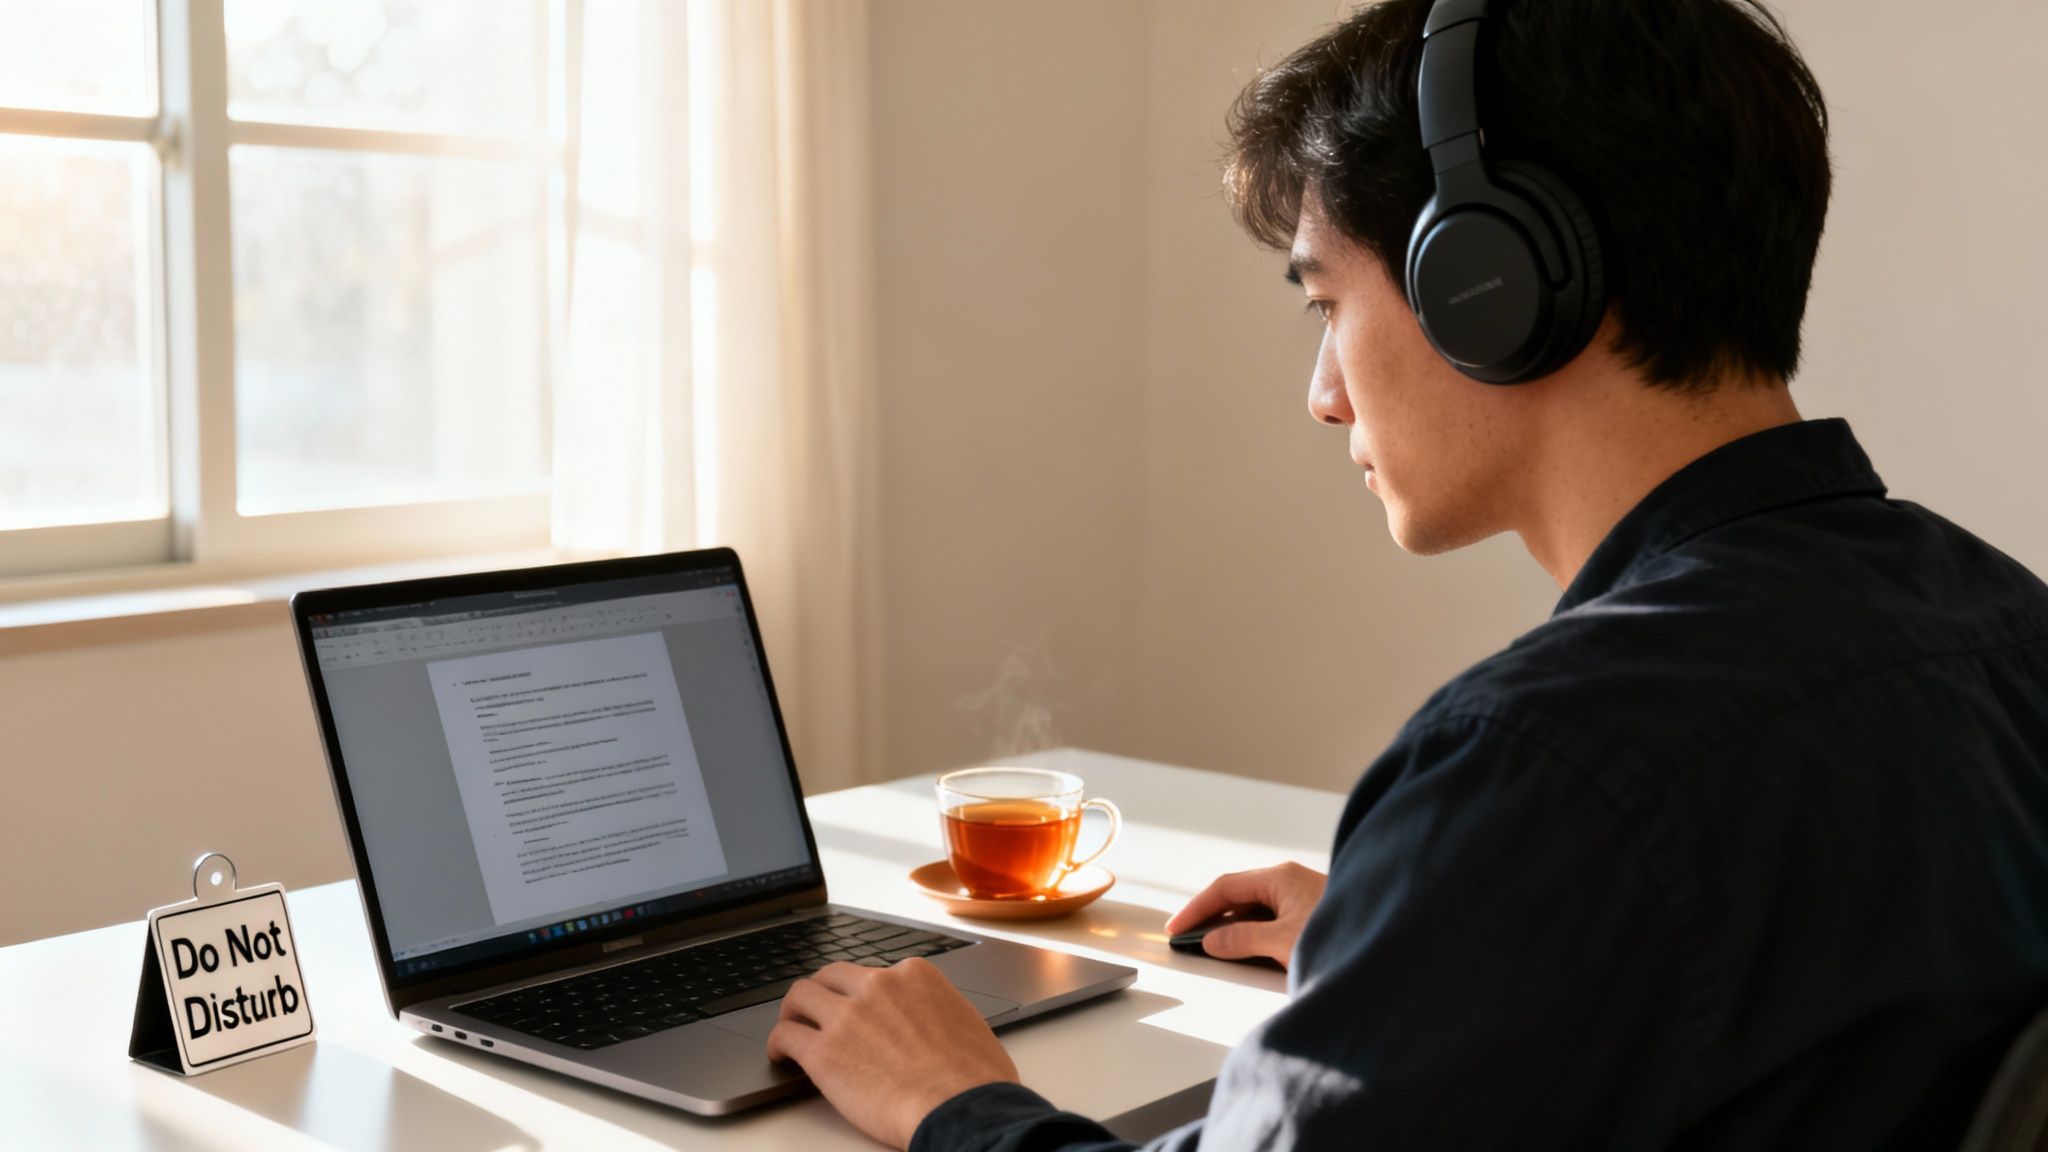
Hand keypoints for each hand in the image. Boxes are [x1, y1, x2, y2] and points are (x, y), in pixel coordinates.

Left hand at [766, 958, 1020, 1148]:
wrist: (961, 1108)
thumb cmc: (975, 1078)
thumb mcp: (966, 1021)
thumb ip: (937, 1010)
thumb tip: (931, 1022)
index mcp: (913, 975)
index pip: (872, 973)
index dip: (859, 993)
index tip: (856, 1008)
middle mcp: (877, 985)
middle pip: (831, 976)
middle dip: (821, 992)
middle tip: (814, 1011)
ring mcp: (846, 1016)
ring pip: (800, 996)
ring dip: (792, 1011)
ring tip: (790, 1028)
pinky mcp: (823, 1051)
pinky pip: (786, 1036)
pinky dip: (779, 1043)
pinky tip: (781, 1056)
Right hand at [1165, 862, 1326, 967]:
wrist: (1392, 945)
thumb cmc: (1342, 934)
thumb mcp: (1283, 941)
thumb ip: (1242, 939)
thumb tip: (1212, 941)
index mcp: (1280, 878)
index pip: (1226, 887)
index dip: (1197, 908)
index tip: (1177, 927)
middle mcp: (1289, 882)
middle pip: (1239, 895)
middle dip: (1211, 916)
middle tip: (1186, 938)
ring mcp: (1301, 897)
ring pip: (1255, 909)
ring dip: (1232, 926)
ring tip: (1210, 948)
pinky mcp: (1310, 915)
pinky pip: (1271, 919)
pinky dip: (1252, 932)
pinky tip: (1245, 950)